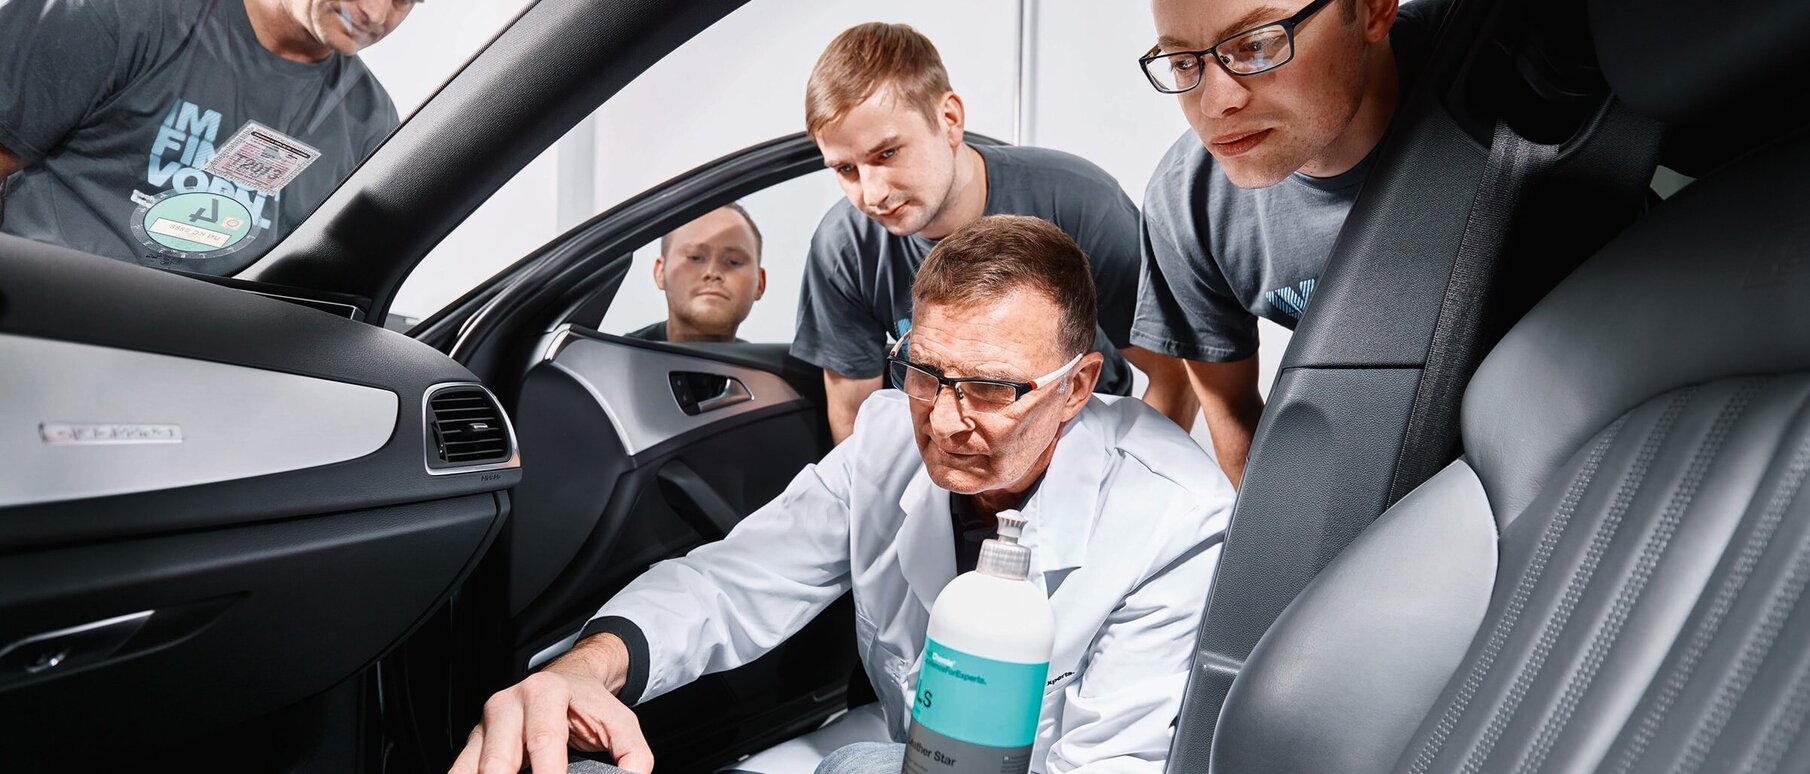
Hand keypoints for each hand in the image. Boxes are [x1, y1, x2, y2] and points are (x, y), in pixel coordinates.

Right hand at [449, 659, 653, 773]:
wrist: (567, 681)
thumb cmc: (589, 705)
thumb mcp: (620, 723)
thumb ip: (632, 755)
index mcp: (545, 692)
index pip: (543, 742)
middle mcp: (507, 704)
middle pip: (498, 762)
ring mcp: (484, 724)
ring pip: (471, 769)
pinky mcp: (472, 743)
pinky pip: (460, 771)